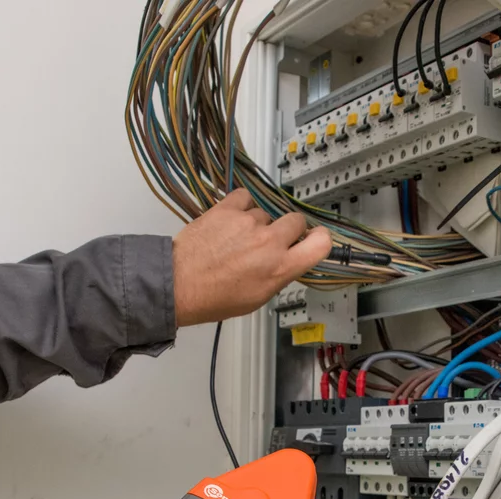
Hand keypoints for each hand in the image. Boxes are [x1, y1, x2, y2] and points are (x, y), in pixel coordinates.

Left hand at [173, 189, 333, 325]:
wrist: (179, 285)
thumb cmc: (214, 298)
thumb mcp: (258, 297)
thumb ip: (280, 274)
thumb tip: (290, 259)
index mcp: (280, 268)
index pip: (321, 243)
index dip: (320, 239)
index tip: (314, 239)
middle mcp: (269, 242)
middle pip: (296, 220)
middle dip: (287, 229)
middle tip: (270, 240)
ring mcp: (248, 222)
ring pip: (266, 212)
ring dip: (257, 222)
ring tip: (238, 239)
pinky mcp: (228, 209)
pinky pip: (245, 198)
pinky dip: (241, 206)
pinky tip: (232, 221)